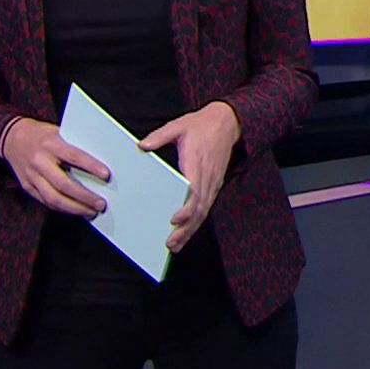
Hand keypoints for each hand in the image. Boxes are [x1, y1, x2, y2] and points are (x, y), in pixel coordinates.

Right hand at [1, 118, 108, 217]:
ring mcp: (32, 176)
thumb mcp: (59, 133)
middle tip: (101, 204)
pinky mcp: (27, 187)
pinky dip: (63, 209)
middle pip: (63, 184)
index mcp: (51, 144)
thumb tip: (99, 164)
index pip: (74, 156)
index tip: (106, 175)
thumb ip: (75, 147)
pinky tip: (76, 211)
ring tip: (91, 212)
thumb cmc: (42, 135)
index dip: (91, 166)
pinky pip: (46, 202)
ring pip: (53, 198)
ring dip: (75, 208)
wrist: (12, 138)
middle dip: (84, 197)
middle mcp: (40, 161)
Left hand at [139, 101, 240, 252]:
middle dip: (185, 228)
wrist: (227, 123)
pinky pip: (206, 207)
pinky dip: (196, 223)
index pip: (194, 190)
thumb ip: (160, 136)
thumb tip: (142, 145)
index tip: (174, 219)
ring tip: (175, 245)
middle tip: (170, 243)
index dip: (186, 208)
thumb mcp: (178, 125)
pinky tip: (186, 233)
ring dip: (190, 230)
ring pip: (203, 212)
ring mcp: (212, 183)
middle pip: (198, 208)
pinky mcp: (214, 185)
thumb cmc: (200, 126)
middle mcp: (207, 176)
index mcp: (197, 162)